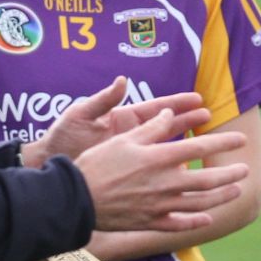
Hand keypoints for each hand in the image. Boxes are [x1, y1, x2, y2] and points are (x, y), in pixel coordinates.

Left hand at [22, 76, 209, 165]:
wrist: (50, 162)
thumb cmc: (63, 136)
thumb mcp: (81, 114)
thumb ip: (103, 99)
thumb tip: (122, 81)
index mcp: (123, 119)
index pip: (157, 110)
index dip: (178, 105)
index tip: (198, 100)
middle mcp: (131, 136)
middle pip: (166, 128)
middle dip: (188, 122)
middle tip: (210, 118)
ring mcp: (131, 156)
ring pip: (164, 151)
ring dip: (185, 149)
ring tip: (208, 146)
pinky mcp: (128, 174)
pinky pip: (153, 174)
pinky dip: (169, 177)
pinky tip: (187, 179)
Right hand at [75, 108, 247, 232]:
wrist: (77, 199)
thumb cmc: (98, 163)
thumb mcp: (124, 138)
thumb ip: (151, 128)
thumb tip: (169, 114)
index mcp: (159, 158)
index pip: (199, 148)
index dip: (222, 143)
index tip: (239, 140)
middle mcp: (165, 183)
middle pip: (206, 179)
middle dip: (229, 173)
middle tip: (245, 168)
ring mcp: (160, 206)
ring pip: (199, 203)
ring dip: (220, 196)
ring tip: (235, 190)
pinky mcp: (150, 222)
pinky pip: (179, 224)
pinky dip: (195, 222)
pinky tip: (207, 218)